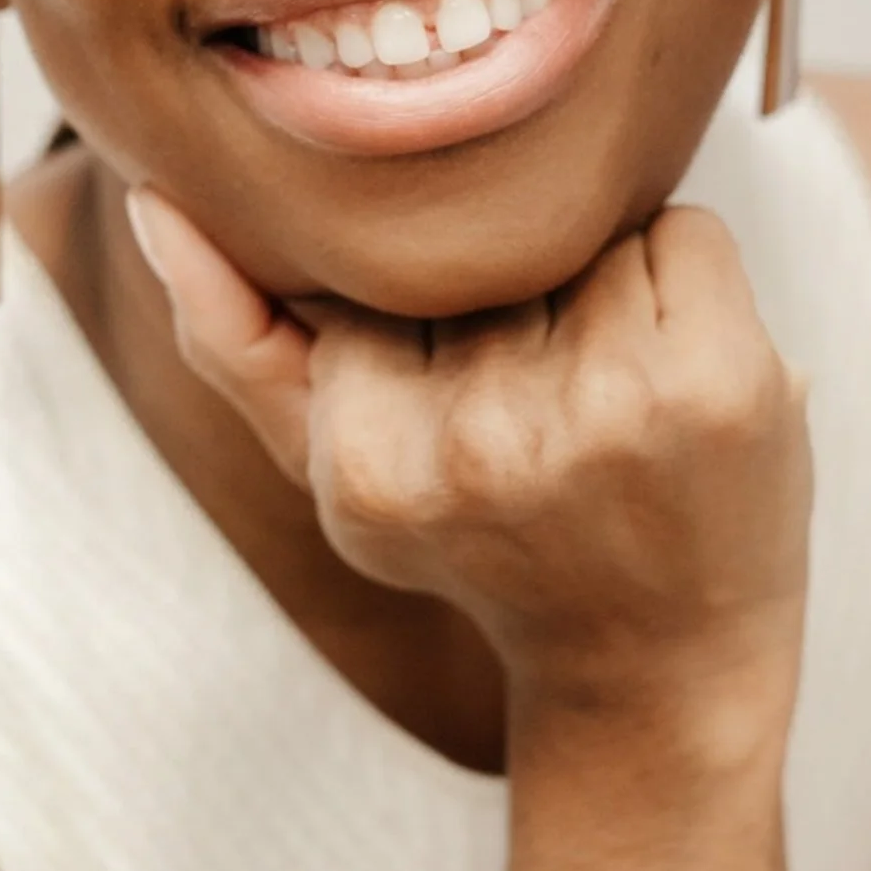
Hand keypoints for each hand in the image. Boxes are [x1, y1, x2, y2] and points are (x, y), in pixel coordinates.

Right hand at [126, 192, 810, 726]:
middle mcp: (485, 440)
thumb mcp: (333, 472)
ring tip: (609, 390)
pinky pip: (685, 232)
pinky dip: (685, 279)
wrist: (654, 669)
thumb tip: (153, 202)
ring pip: (581, 232)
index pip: (373, 271)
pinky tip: (677, 373)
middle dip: (513, 288)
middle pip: (479, 246)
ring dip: (602, 284)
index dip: (422, 303)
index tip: (454, 390)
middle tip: (544, 395)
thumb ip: (235, 346)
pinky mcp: (717, 383)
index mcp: (370, 463)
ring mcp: (609, 410)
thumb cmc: (487, 550)